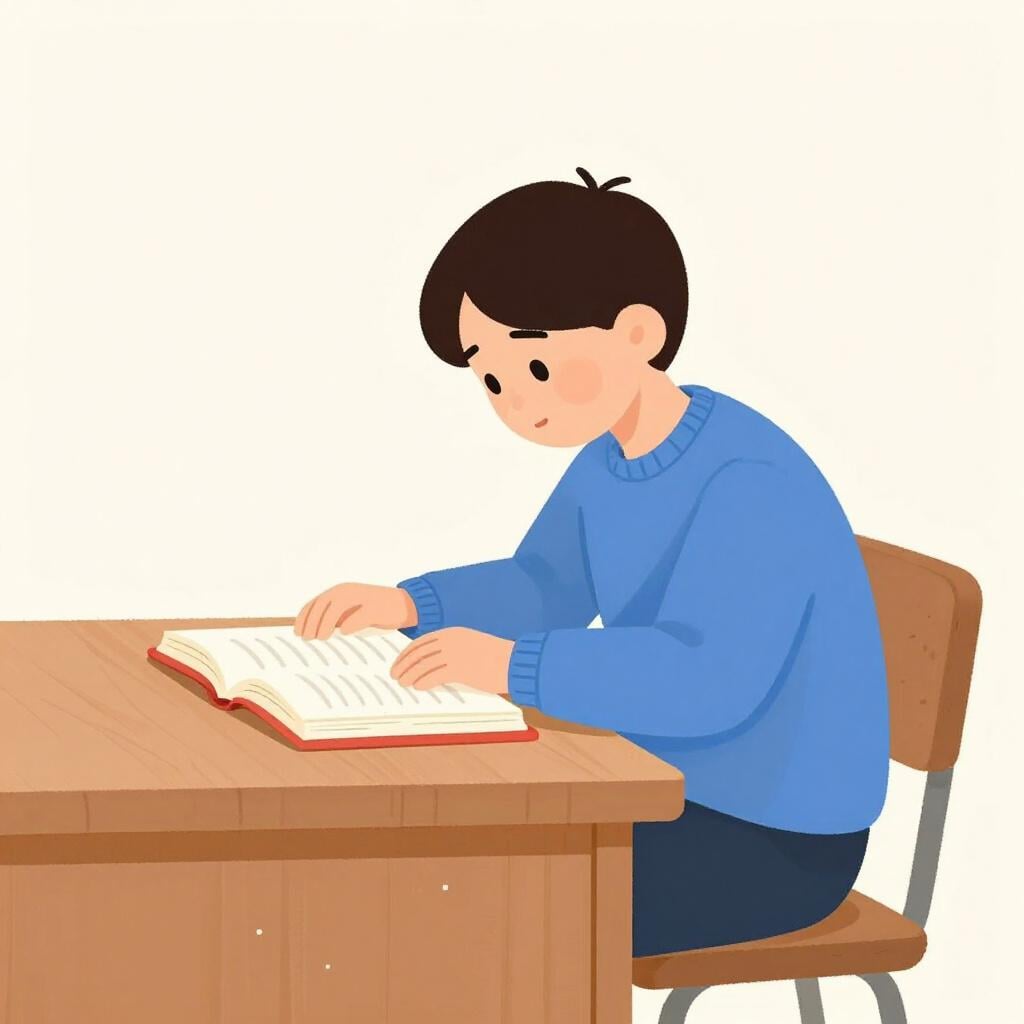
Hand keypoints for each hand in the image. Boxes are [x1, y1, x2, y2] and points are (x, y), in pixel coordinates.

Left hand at [293, 583, 416, 638]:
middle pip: (323, 605)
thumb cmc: (373, 612)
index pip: (315, 603)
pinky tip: (344, 633)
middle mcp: (348, 591)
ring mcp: (362, 598)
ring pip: (337, 608)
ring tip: (321, 638)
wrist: (404, 604)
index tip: (297, 632)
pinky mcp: (376, 607)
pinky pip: (360, 616)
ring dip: (326, 623)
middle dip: (312, 622)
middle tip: (307, 638)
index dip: (303, 618)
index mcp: (339, 591)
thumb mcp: (350, 613)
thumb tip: (311, 632)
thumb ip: (334, 618)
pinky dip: (351, 624)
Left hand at [390, 627, 513, 693]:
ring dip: (410, 674)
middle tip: (394, 674)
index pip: (422, 642)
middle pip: (419, 652)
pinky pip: (434, 675)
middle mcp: (451, 640)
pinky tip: (418, 687)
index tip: (399, 661)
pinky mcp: (460, 668)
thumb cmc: (497, 657)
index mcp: (453, 633)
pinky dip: (423, 681)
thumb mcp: (472, 646)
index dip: (407, 653)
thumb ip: (454, 650)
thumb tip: (437, 663)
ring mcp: (455, 653)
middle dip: (404, 664)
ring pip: (423, 664)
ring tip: (402, 683)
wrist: (514, 661)